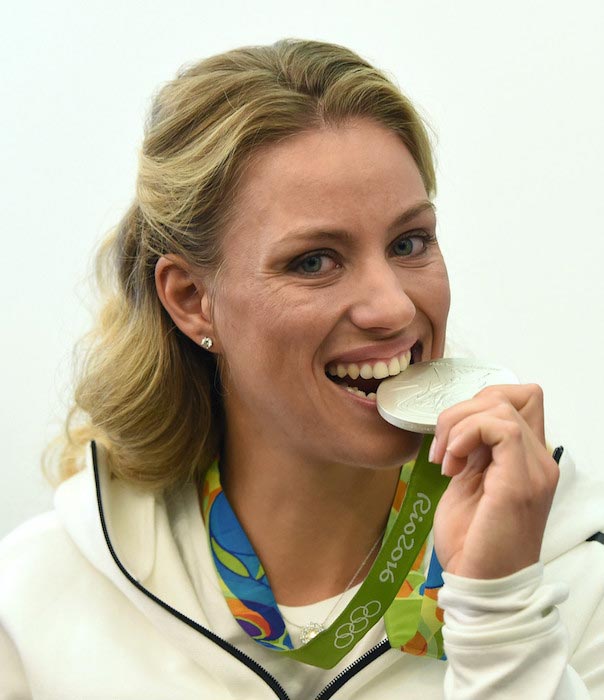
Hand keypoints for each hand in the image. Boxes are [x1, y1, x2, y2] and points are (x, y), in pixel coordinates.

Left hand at [429, 384, 558, 578]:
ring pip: (500, 405)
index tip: (454, 438)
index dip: (480, 406)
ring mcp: (534, 469)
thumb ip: (475, 452)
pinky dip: (466, 434)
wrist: (480, 586)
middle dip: (464, 409)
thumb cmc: (472, 541)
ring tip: (446, 460)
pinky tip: (452, 464)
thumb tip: (461, 425)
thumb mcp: (469, 483)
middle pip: (510, 394)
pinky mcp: (520, 481)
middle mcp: (539, 460)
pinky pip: (499, 426)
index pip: (520, 401)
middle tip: (444, 447)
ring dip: (459, 424)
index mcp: (528, 460)